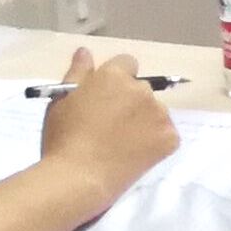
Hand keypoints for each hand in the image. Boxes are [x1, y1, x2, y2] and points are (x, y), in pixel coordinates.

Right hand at [36, 49, 177, 195]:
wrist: (77, 178)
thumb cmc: (63, 139)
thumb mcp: (61, 100)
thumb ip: (78, 72)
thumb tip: (86, 51)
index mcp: (115, 76)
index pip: (125, 64)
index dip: (115, 81)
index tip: (105, 100)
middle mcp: (142, 90)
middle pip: (141, 89)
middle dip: (130, 101)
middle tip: (109, 126)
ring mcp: (159, 114)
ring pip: (154, 112)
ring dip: (144, 121)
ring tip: (121, 144)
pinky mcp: (169, 138)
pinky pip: (166, 134)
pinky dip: (155, 142)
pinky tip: (135, 154)